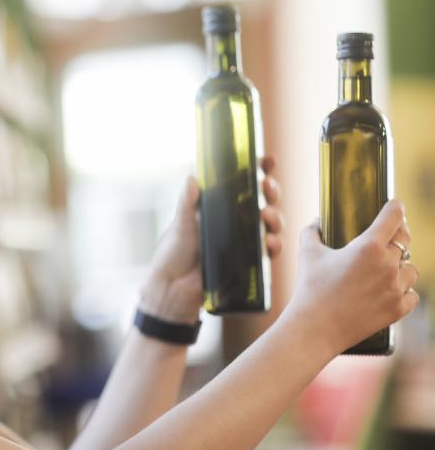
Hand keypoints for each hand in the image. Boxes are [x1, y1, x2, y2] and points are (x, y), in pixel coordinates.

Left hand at [140, 156, 285, 322]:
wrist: (173, 288)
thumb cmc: (172, 253)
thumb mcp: (180, 225)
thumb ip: (187, 203)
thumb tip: (192, 178)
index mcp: (218, 206)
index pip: (241, 182)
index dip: (258, 170)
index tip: (267, 160)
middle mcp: (234, 220)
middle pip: (262, 199)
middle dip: (272, 190)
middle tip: (268, 187)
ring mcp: (243, 239)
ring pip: (270, 222)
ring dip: (276, 216)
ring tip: (267, 216)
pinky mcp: (249, 260)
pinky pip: (269, 249)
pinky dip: (275, 244)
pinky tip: (271, 243)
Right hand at [285, 200, 419, 354]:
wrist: (316, 327)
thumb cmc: (310, 289)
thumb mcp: (307, 254)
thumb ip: (312, 232)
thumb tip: (316, 222)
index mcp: (368, 247)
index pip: (393, 217)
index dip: (396, 207)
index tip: (396, 205)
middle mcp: (387, 265)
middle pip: (405, 241)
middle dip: (398, 236)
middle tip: (390, 236)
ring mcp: (396, 288)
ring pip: (411, 269)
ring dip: (401, 267)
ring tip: (386, 270)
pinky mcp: (398, 309)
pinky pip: (412, 294)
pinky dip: (403, 292)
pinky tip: (390, 291)